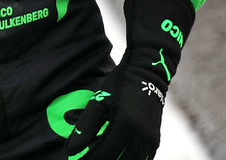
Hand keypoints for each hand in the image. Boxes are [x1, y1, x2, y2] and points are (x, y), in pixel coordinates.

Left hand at [63, 0, 194, 159]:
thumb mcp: (98, 101)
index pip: (103, 152)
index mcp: (125, 124)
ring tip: (98, 156)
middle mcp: (141, 135)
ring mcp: (150, 140)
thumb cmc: (119, 84)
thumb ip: (85, 126)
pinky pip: (141, 159)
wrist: (148, 74)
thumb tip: (70, 149)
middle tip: (84, 159)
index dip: (88, 158)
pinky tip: (115, 156)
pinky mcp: (154, 140)